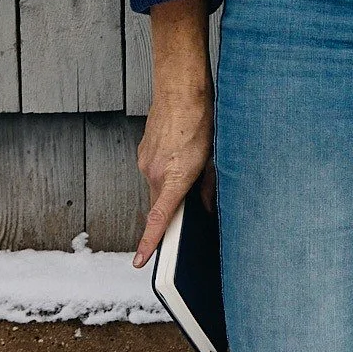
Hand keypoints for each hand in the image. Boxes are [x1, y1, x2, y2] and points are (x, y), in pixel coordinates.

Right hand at [133, 0, 214, 265]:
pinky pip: (154, 171)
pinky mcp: (144, 152)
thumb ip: (208, 187)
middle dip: (174, 209)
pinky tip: (182, 156)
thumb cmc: (199, 120)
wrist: (180, 89)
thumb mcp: (212, 158)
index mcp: (172, 178)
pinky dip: (167, 171)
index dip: (149, 243)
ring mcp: (145, 162)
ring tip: (193, 166)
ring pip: (158, 187)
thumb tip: (205, 207)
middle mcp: (153, 173)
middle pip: (161, 204)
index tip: (140, 262)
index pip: (157, 219)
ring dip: (172, 186)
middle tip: (193, 206)